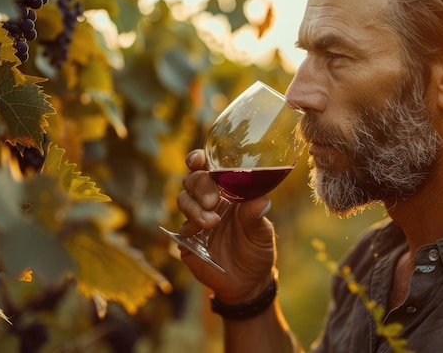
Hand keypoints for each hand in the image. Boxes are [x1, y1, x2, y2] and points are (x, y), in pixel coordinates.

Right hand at [177, 149, 276, 303]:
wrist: (248, 283)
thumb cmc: (257, 250)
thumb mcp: (262, 233)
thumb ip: (257, 216)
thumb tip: (261, 199)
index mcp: (227, 191)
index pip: (208, 167)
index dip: (199, 159)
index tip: (197, 161)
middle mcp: (209, 201)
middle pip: (192, 180)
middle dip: (200, 186)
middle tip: (212, 202)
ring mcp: (195, 220)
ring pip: (183, 201)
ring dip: (194, 208)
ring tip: (212, 222)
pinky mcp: (187, 241)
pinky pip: (180, 229)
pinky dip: (187, 228)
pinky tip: (198, 233)